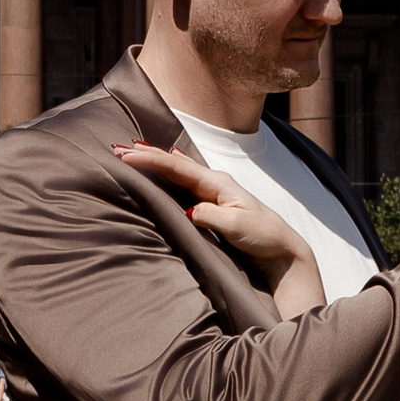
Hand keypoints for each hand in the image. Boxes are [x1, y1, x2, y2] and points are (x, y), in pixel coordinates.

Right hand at [114, 143, 325, 317]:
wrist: (282, 252)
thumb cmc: (263, 238)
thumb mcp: (237, 227)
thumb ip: (212, 216)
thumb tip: (189, 210)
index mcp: (218, 184)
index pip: (178, 168)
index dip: (151, 160)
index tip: (126, 155)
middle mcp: (214, 183)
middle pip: (174, 163)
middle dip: (146, 155)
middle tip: (117, 147)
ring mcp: (213, 193)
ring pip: (177, 171)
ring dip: (155, 161)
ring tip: (133, 150)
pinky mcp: (212, 206)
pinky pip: (184, 184)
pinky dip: (169, 172)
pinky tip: (167, 162)